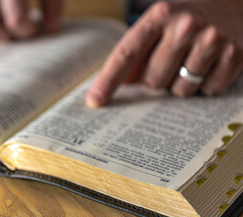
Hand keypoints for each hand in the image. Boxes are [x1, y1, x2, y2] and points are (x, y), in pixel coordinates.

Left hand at [86, 0, 242, 107]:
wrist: (237, 4)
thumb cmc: (189, 19)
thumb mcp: (160, 25)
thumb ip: (138, 51)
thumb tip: (122, 83)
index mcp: (159, 14)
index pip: (126, 53)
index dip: (108, 80)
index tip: (95, 100)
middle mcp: (185, 25)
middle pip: (153, 80)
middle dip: (158, 79)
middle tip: (172, 62)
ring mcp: (211, 39)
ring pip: (180, 90)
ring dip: (182, 84)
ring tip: (193, 61)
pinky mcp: (235, 54)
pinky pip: (207, 91)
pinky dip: (206, 85)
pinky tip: (211, 65)